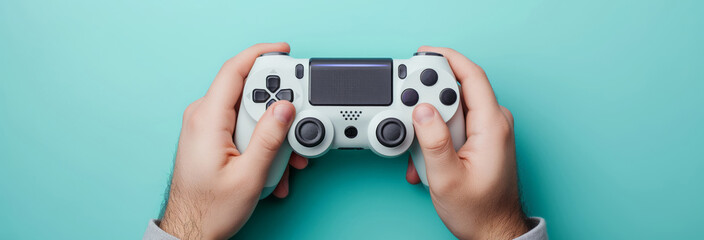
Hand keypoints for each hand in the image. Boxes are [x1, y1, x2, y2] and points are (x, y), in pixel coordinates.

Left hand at [159, 42, 306, 239]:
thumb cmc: (210, 209)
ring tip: (285, 159)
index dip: (260, 54)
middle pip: (247, 92)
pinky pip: (242, 126)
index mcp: (207, 119)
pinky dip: (262, 141)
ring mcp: (206, 126)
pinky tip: (272, 166)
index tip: (283, 51)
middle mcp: (202, 117)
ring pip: (248, 112)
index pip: (234, 70)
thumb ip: (270, 138)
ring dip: (273, 132)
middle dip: (277, 108)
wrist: (191, 230)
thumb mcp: (249, 176)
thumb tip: (285, 107)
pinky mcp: (212, 136)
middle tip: (295, 123)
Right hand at [406, 46, 529, 238]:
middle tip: (408, 111)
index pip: (471, 76)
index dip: (446, 59)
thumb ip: (432, 141)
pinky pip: (453, 126)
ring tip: (419, 152)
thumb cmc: (478, 210)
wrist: (493, 231)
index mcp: (491, 125)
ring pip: (451, 111)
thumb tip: (421, 110)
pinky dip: (435, 137)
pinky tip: (425, 160)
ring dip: (428, 127)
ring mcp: (488, 131)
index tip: (424, 54)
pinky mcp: (480, 140)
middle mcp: (494, 123)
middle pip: (456, 91)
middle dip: (427, 101)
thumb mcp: (447, 178)